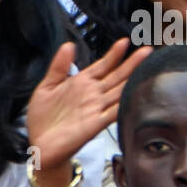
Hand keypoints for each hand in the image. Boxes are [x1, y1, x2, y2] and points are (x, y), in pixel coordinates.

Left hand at [25, 39, 151, 181]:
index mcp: (82, 83)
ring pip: (119, 91)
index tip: (125, 41)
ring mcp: (96, 109)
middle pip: (117, 76)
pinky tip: (134, 93)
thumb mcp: (47, 86)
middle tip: (147, 49)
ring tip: (147, 67)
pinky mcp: (94, 124)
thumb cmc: (42, 118)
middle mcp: (93, 95)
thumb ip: (59, 66)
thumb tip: (69, 44)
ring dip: (132, 80)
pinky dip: (124, 104)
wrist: (39, 145)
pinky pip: (113, 112)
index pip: (103, 66)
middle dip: (132, 63)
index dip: (114, 54)